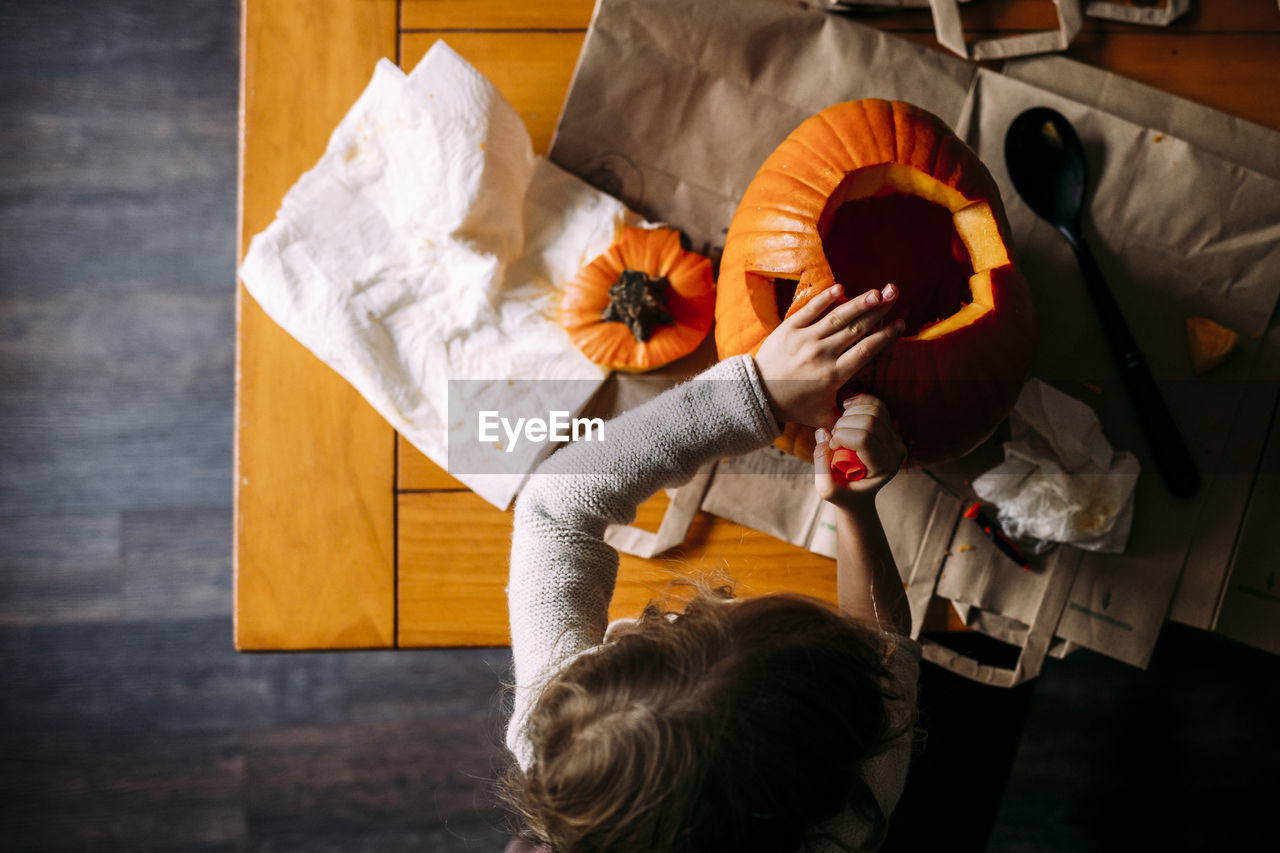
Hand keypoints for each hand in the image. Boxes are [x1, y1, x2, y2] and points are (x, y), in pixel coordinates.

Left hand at [753, 284, 903, 428]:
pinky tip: (841, 287)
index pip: (866, 350)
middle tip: (895, 295)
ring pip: (837, 317)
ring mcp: (804, 340)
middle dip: (878, 311)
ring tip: (878, 291)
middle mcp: (821, 354)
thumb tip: (871, 416)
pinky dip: (825, 297)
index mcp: (833, 375)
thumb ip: (847, 416)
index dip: (886, 335)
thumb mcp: (823, 416)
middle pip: (856, 329)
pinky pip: (810, 310)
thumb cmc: (793, 406)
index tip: (900, 323)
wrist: (758, 394)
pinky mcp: (788, 329)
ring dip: (859, 302)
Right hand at [813, 394, 905, 508]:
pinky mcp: (890, 427)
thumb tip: (823, 432)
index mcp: (884, 467)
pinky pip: (876, 404)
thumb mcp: (826, 488)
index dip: (841, 437)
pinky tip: (846, 408)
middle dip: (843, 425)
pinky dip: (859, 402)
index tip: (831, 447)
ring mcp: (896, 438)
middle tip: (834, 440)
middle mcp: (896, 451)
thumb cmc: (843, 493)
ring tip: (840, 430)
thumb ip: (821, 463)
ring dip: (849, 415)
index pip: (865, 438)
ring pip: (873, 410)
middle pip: (870, 421)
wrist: (859, 494)